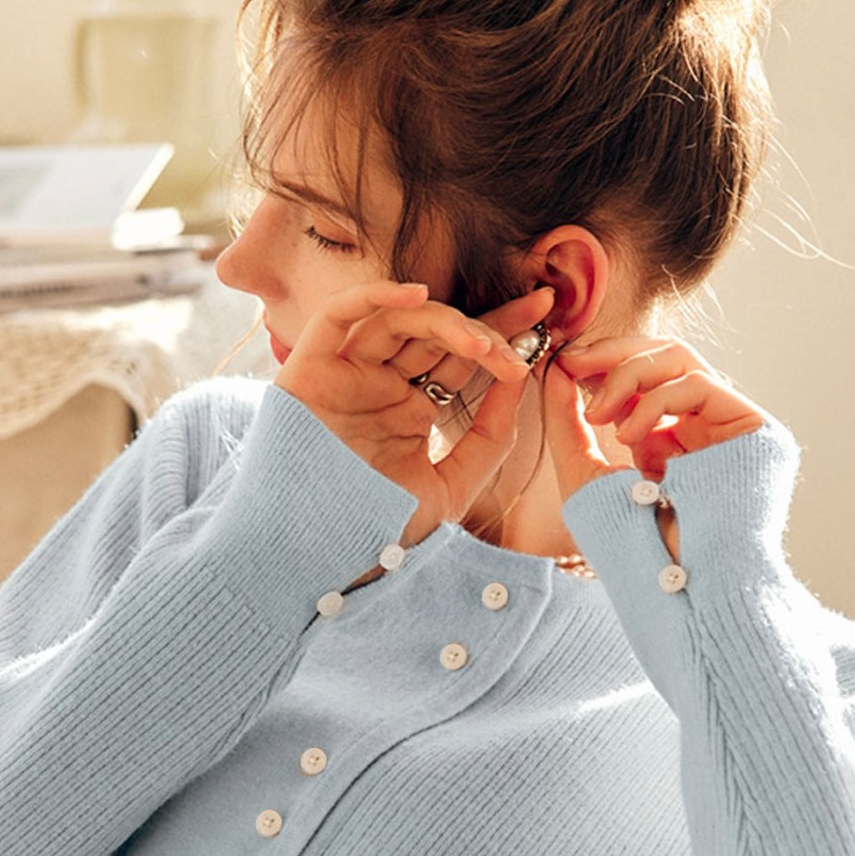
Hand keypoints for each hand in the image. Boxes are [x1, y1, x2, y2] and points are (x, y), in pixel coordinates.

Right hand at [275, 280, 556, 552]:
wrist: (323, 558)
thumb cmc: (381, 531)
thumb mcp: (452, 485)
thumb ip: (489, 437)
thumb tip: (520, 379)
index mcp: (410, 412)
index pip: (460, 360)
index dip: (501, 335)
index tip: (545, 319)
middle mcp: (380, 388)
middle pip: (436, 336)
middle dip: (486, 323)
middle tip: (532, 317)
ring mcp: (346, 376)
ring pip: (397, 322)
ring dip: (446, 323)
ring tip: (483, 345)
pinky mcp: (309, 369)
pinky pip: (337, 317)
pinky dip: (373, 297)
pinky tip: (418, 298)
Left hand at [542, 334, 766, 562]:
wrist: (675, 586)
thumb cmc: (631, 546)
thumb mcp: (584, 474)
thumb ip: (568, 423)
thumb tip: (555, 368)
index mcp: (669, 437)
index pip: (642, 377)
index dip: (602, 363)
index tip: (563, 364)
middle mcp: (700, 426)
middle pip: (662, 357)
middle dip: (611, 355)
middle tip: (573, 364)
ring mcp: (727, 425)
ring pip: (679, 360)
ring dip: (627, 375)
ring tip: (597, 415)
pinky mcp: (752, 427)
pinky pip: (700, 384)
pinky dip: (655, 401)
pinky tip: (628, 436)